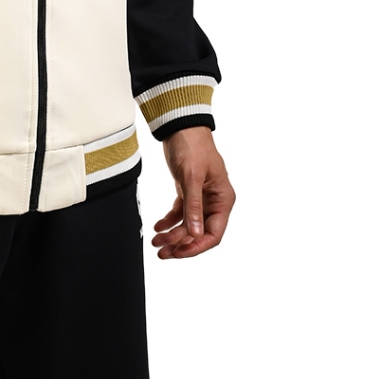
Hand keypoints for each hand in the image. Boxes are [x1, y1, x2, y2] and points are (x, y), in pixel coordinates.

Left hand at [151, 126, 234, 259]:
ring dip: (173, 234)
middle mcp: (214, 201)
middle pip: (199, 232)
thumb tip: (196, 234)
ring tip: (156, 242)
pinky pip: (181, 213)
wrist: (181, 126)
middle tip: (162, 251)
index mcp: (223, 199)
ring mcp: (201, 197)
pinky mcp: (188, 191)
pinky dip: (169, 221)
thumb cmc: (192, 146)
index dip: (197, 246)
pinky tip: (158, 227)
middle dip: (181, 243)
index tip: (179, 252)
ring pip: (188, 225)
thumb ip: (193, 205)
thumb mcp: (191, 176)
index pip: (213, 233)